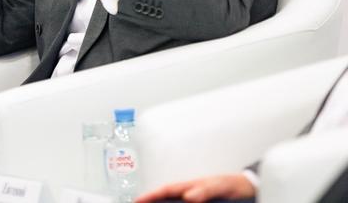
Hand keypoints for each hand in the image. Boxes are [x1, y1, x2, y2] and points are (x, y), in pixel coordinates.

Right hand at [135, 174, 255, 201]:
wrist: (249, 188)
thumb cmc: (234, 184)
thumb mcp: (220, 186)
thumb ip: (205, 190)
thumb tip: (188, 196)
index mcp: (190, 186)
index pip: (165, 190)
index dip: (150, 195)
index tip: (137, 200)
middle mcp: (190, 193)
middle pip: (165, 198)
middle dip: (151, 202)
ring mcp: (195, 200)